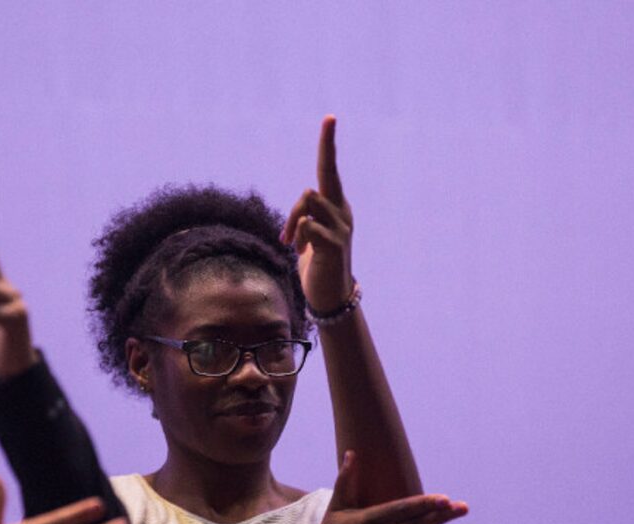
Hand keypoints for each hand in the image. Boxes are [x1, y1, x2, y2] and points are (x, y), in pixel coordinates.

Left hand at [281, 115, 354, 311]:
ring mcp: (341, 227)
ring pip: (308, 203)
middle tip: (290, 224)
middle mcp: (343, 212)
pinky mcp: (335, 244)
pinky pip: (308, 225)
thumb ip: (305, 216)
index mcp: (336, 206)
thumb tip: (301, 214)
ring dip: (293, 224)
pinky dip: (299, 236)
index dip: (328, 144)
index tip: (329, 117)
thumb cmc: (317, 263)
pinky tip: (303, 253)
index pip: (330, 169)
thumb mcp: (309, 234)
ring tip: (296, 246)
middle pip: (314, 186)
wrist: (331, 295)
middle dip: (301, 195)